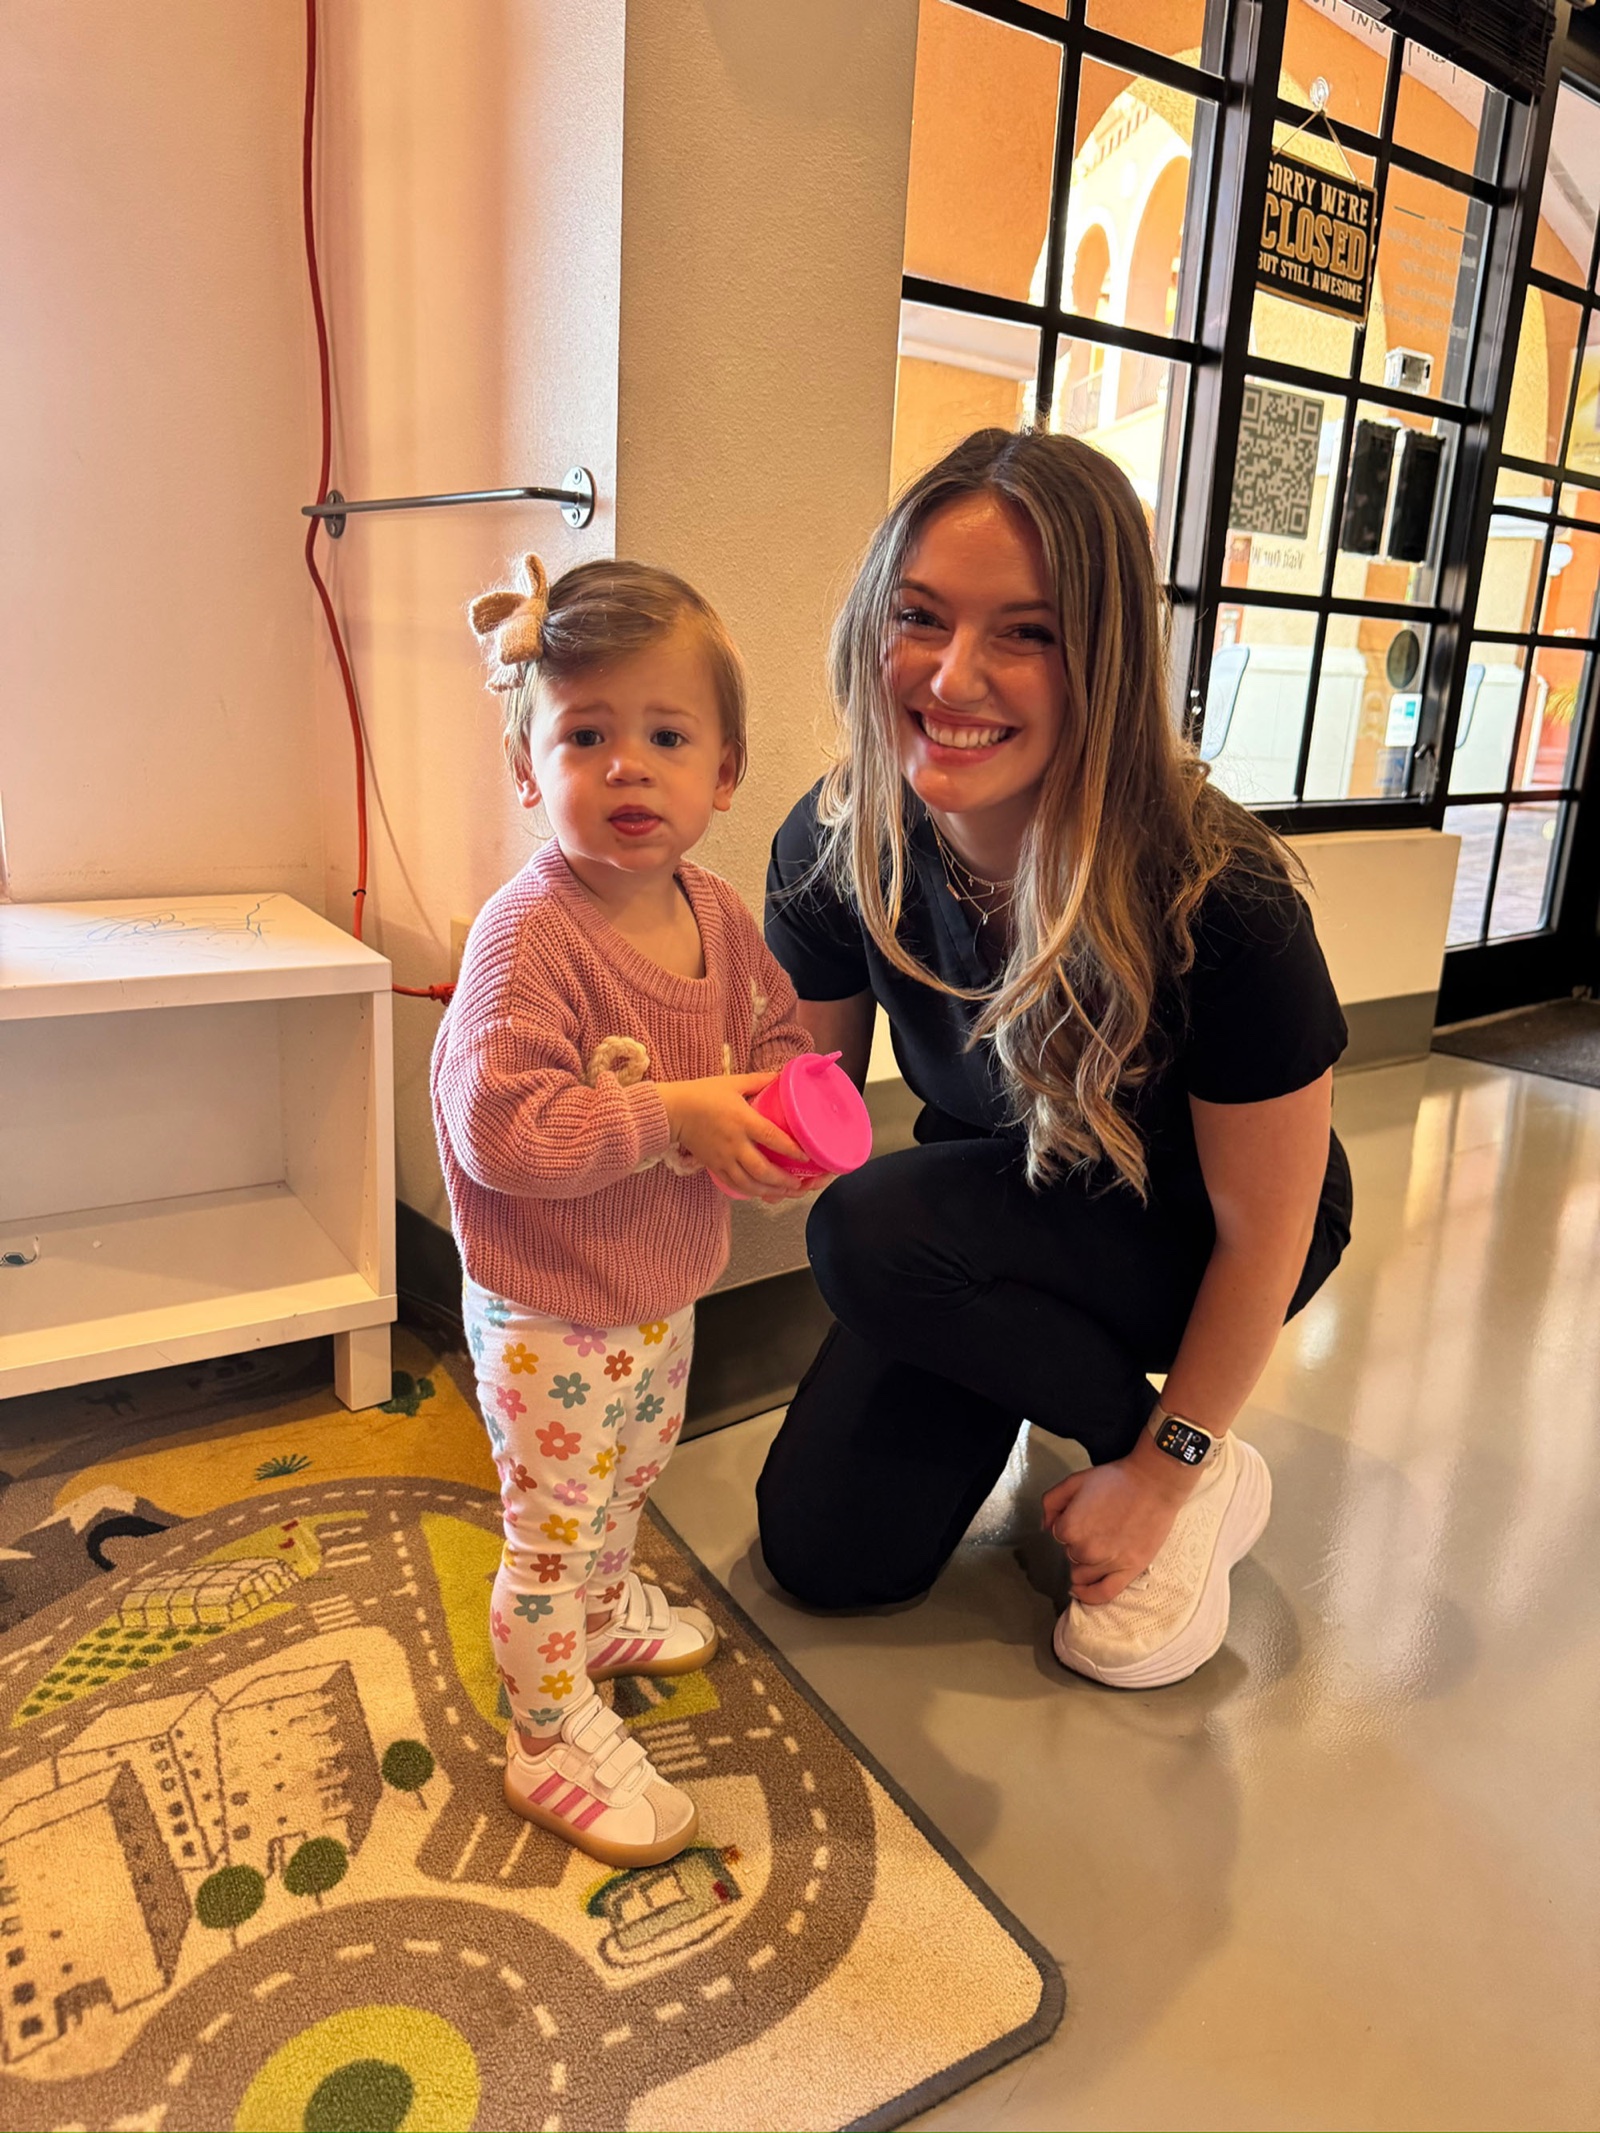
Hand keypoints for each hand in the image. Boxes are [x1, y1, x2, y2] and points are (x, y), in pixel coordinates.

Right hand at [658, 1073, 809, 1202]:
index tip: (807, 1156)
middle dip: (785, 1181)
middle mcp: (734, 1144)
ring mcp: (723, 1159)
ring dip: (772, 1191)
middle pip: (763, 1170)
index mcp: (742, 1120)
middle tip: (802, 1184)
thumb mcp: (733, 1082)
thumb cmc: (702, 1094)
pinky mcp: (715, 1167)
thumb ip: (759, 1080)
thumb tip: (781, 1077)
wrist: (672, 1111)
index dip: (791, 1150)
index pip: (771, 1138)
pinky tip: (766, 1194)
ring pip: (750, 1184)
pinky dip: (753, 1193)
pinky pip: (736, 1186)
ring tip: (789, 1193)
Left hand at [1041, 1449, 1196, 1605]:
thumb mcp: (1074, 1480)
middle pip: (1071, 1555)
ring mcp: (1107, 1563)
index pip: (1059, 1535)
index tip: (1085, 1514)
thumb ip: (1051, 1502)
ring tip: (1102, 1544)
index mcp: (1069, 1528)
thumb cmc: (1115, 1479)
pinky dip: (1089, 1595)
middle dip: (1079, 1543)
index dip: (1070, 1524)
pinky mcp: (1128, 1571)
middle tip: (1098, 1526)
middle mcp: (1085, 1550)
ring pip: (1082, 1574)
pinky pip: (1102, 1593)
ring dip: (1086, 1563)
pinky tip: (1081, 1590)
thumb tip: (1045, 1527)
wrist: (1154, 1483)